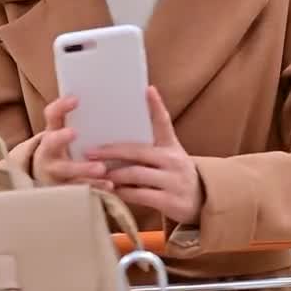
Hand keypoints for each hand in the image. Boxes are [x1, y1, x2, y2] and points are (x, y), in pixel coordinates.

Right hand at [33, 96, 113, 189]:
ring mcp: (55, 172)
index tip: (76, 99)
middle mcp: (50, 151)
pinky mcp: (64, 189)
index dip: (61, 106)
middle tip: (74, 132)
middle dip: (61, 138)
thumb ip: (81, 119)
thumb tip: (114, 97)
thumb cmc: (64, 147)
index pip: (52, 115)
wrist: (46, 175)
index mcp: (52, 132)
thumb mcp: (64, 132)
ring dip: (83, 169)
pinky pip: (79, 189)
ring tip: (101, 168)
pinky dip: (94, 187)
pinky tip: (109, 185)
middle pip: (51, 143)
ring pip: (66, 171)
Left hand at [86, 86, 202, 225]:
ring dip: (114, 174)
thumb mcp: (169, 154)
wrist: (201, 201)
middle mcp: (173, 160)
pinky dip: (123, 193)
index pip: (164, 122)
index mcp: (171, 145)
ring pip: (136, 174)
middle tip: (90, 152)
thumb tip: (120, 131)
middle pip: (138, 151)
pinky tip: (112, 190)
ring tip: (97, 173)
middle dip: (112, 151)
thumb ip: (150, 144)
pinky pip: (140, 195)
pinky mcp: (170, 201)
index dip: (156, 105)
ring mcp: (173, 180)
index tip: (148, 90)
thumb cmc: (175, 174)